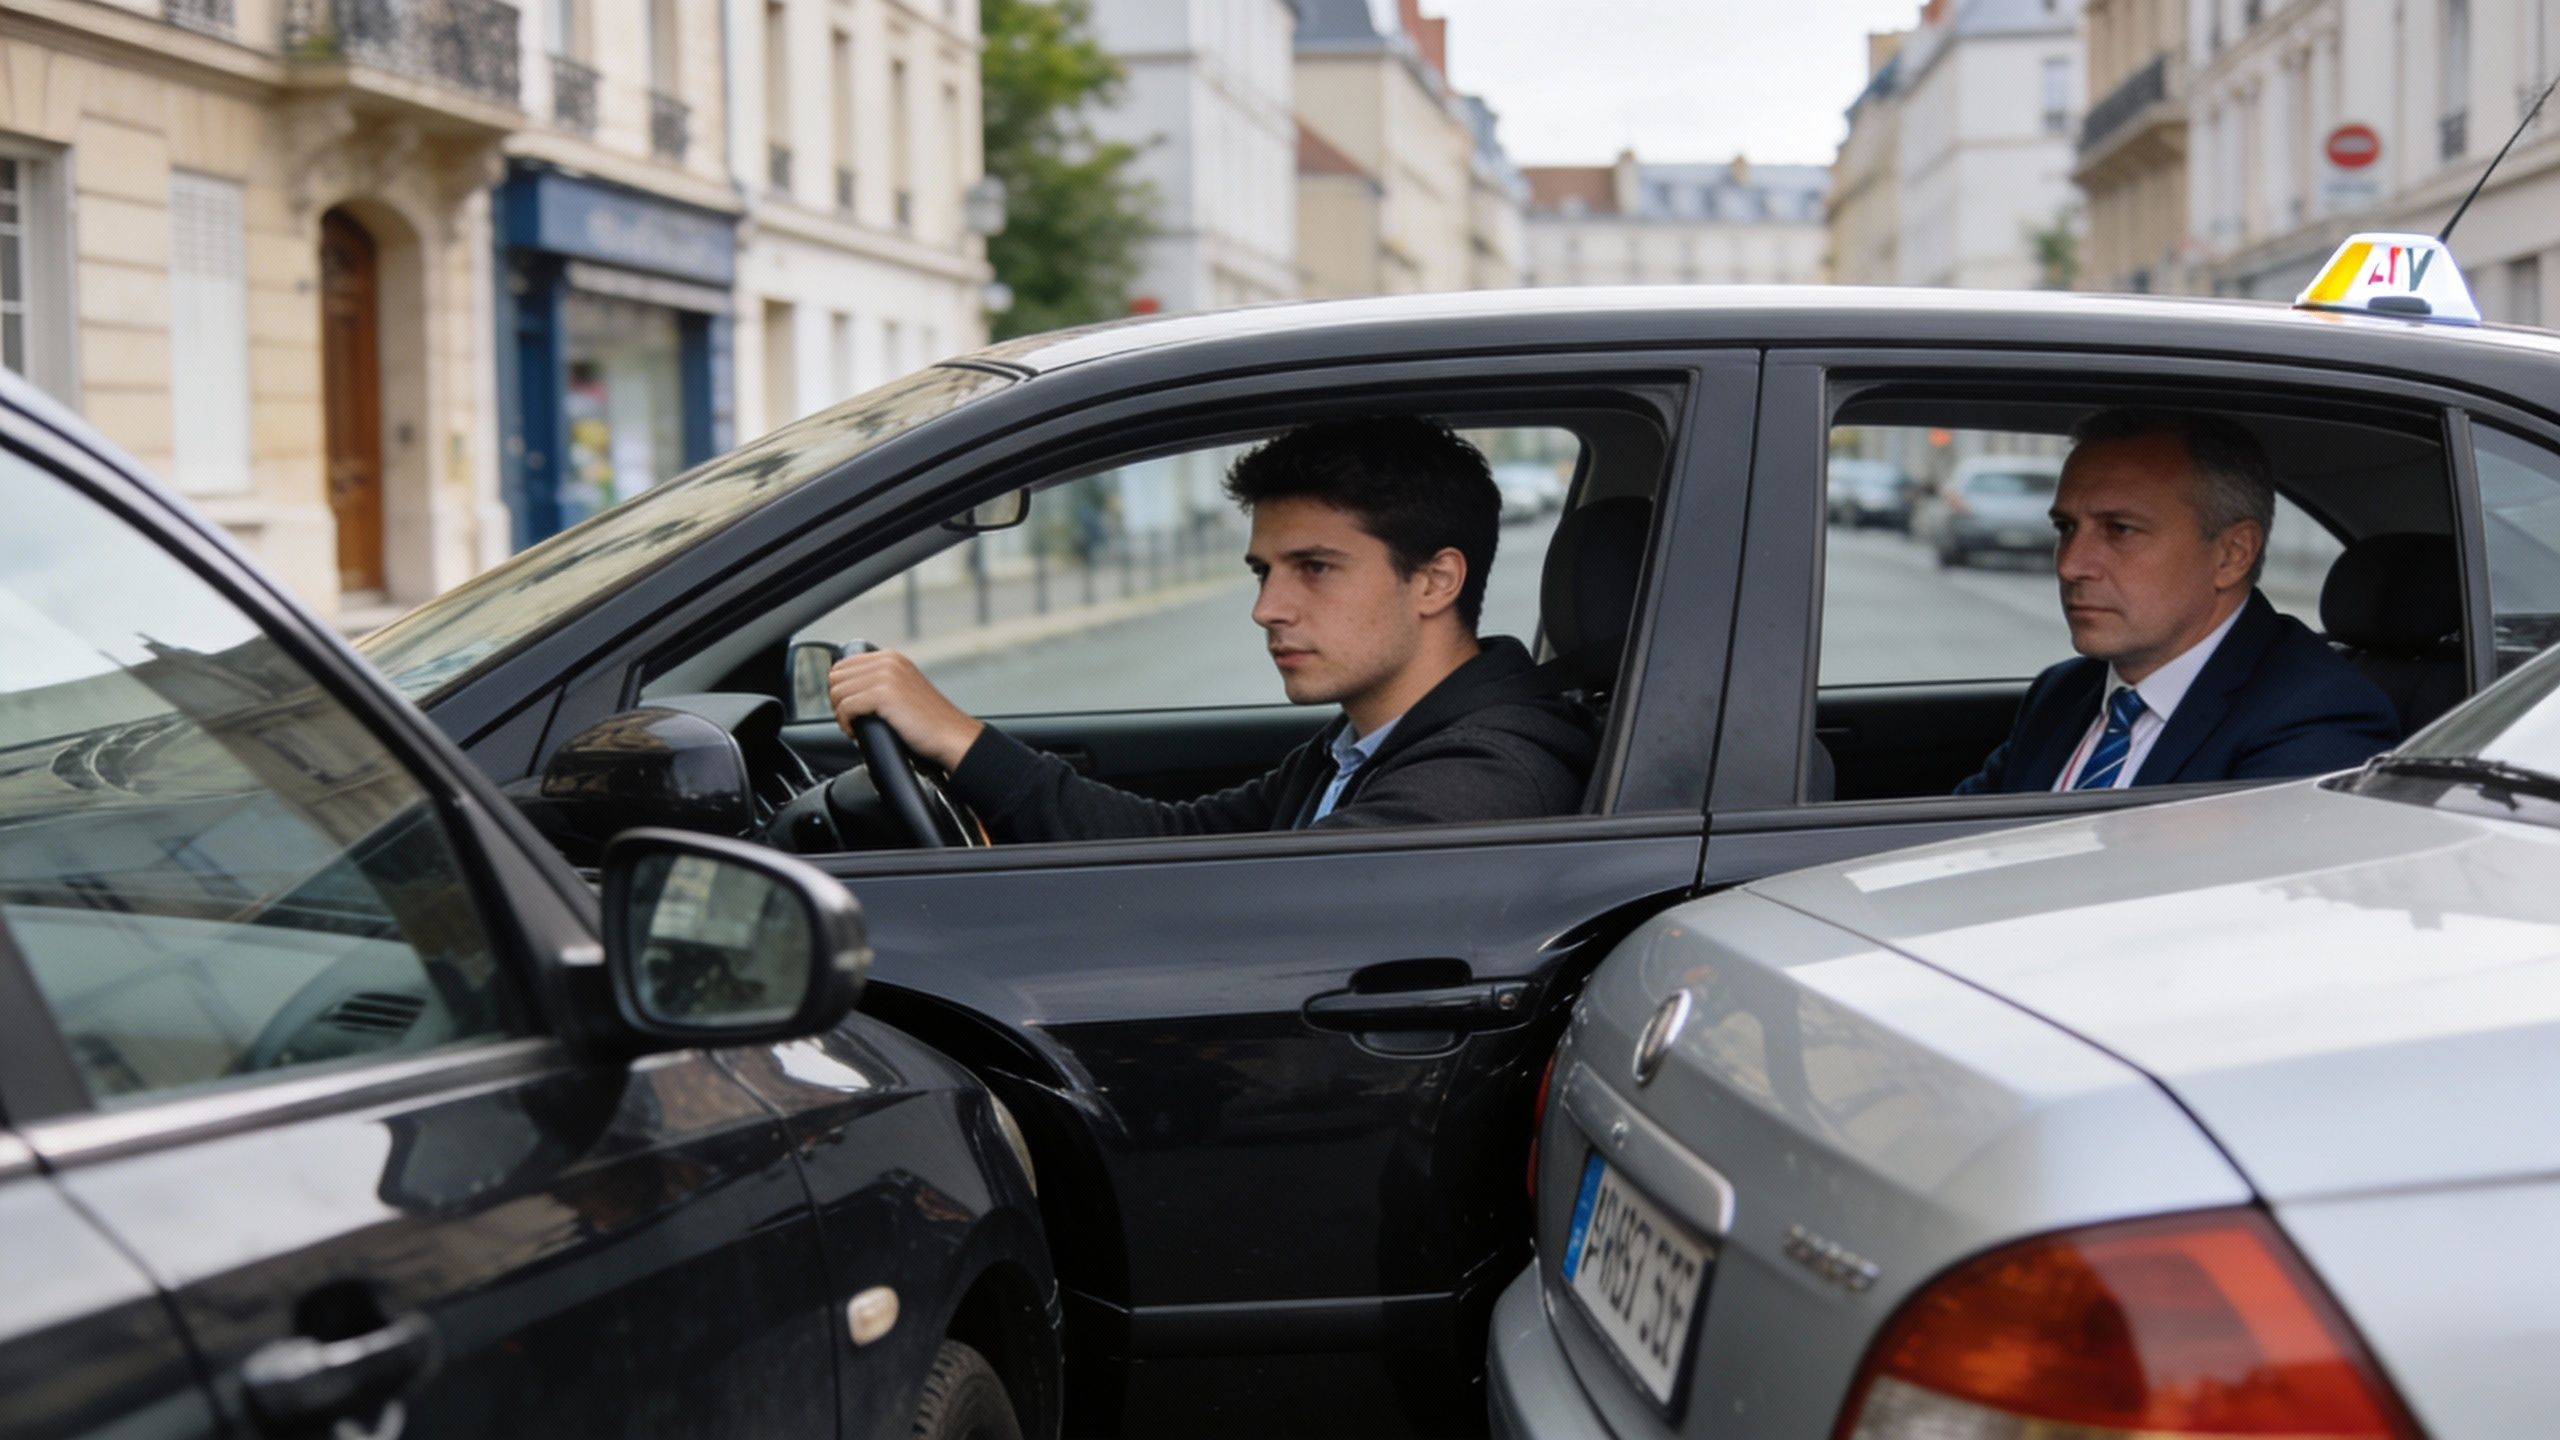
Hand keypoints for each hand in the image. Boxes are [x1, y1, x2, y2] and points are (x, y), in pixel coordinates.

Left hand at [826, 649, 983, 770]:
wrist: (951, 735)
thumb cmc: (928, 721)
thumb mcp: (903, 689)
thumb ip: (881, 681)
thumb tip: (848, 689)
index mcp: (891, 657)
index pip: (843, 664)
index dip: (840, 689)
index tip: (849, 709)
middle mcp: (888, 661)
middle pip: (836, 676)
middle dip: (837, 701)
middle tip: (851, 720)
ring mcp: (886, 675)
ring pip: (837, 691)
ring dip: (840, 714)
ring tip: (854, 727)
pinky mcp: (884, 694)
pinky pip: (845, 707)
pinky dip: (846, 723)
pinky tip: (857, 732)